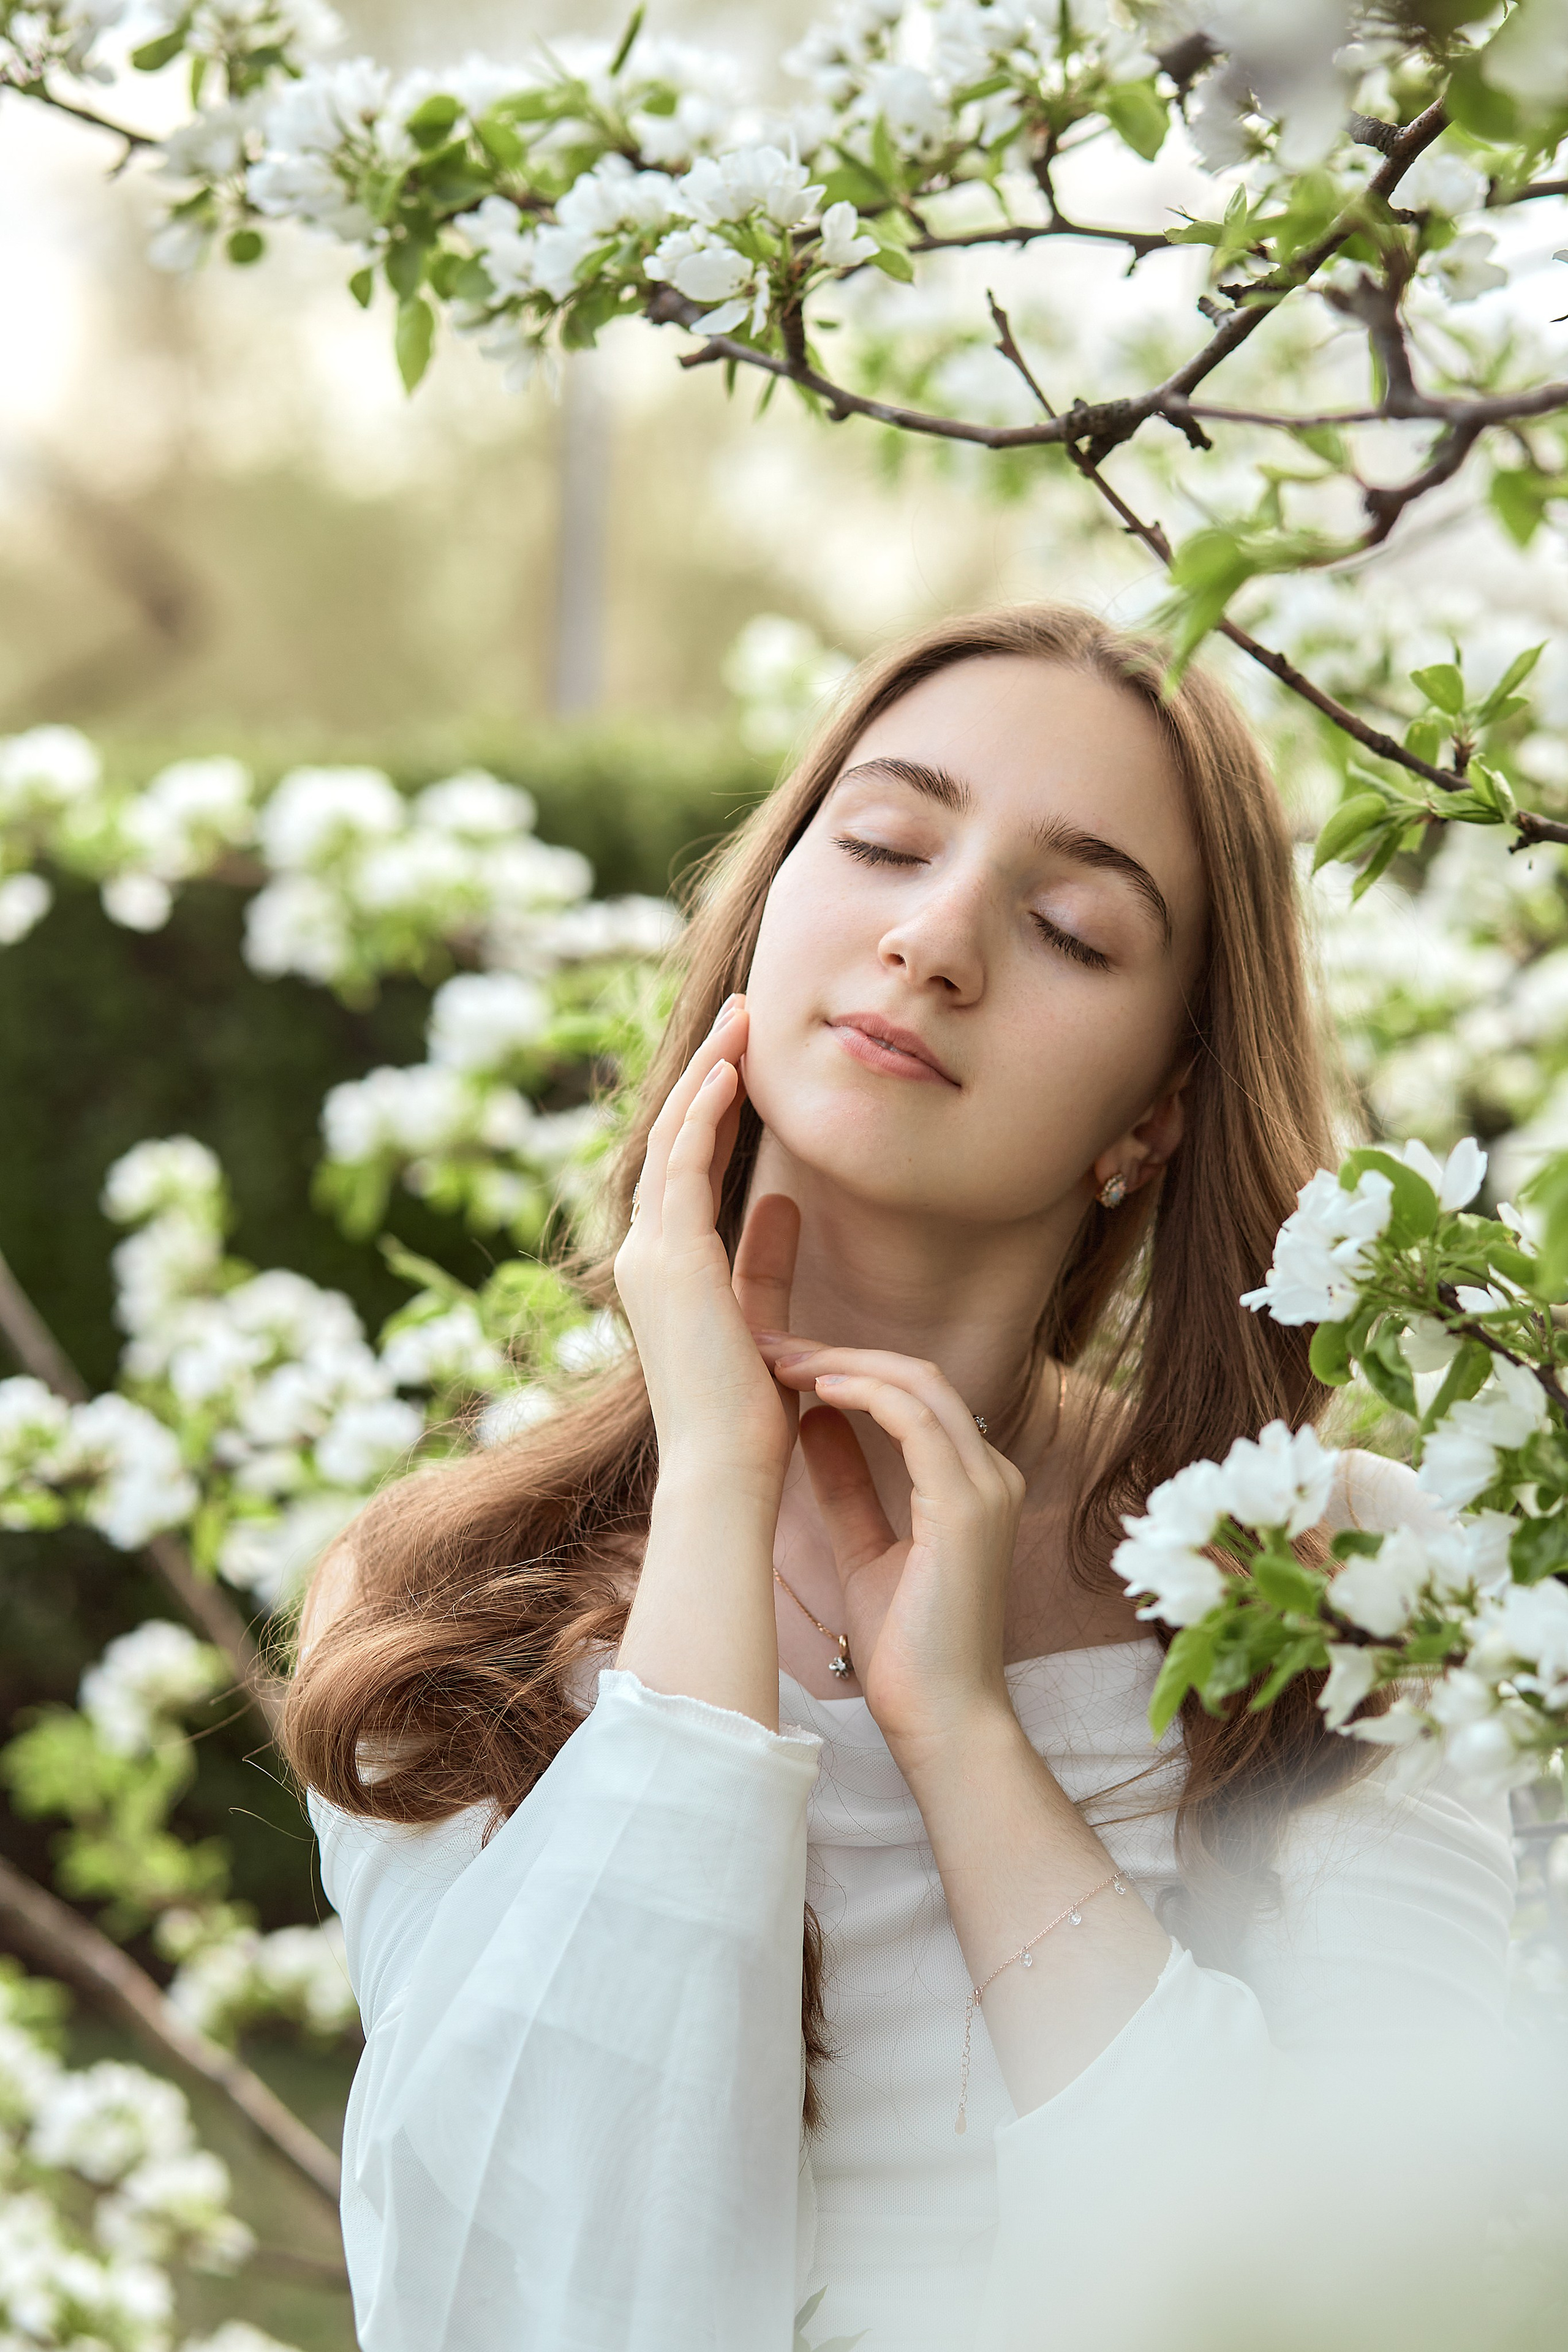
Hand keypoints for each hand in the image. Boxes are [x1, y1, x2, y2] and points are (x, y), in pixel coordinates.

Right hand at [614, 997, 801, 1496]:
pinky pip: (683, 1165)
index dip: (713, 1107)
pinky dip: (705, 1112)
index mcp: (664, 1270)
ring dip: (708, 1074)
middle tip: (742, 1016)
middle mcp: (645, 1255)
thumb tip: (785, 1201)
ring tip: (742, 1020)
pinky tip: (733, 1071)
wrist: (727, 1470)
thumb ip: (765, 1257)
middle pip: (672, 1138)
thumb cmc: (749, 1414)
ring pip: (672, 1138)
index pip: (686, 1168)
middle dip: (708, 1072)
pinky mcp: (670, 1259)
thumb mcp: (761, 1313)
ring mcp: (649, 1255)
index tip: (744, 1060)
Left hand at [761, 1341, 1026, 1759]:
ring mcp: (986, 1487)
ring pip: (917, 1384)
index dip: (844, 1365)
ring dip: (841, 1363)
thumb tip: (813, 1419)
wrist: (940, 1719)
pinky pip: (917, 1422)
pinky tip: (815, 1390)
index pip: (911, 1392)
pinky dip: (866, 1393)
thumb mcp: (863, 1548)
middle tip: (767, 1345)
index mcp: (970, 1481)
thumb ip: (847, 1484)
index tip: (778, 1362)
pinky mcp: (969, 1509)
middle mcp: (989, 1473)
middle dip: (835, 1351)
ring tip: (778, 1360)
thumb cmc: (905, 1648)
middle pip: (914, 1374)